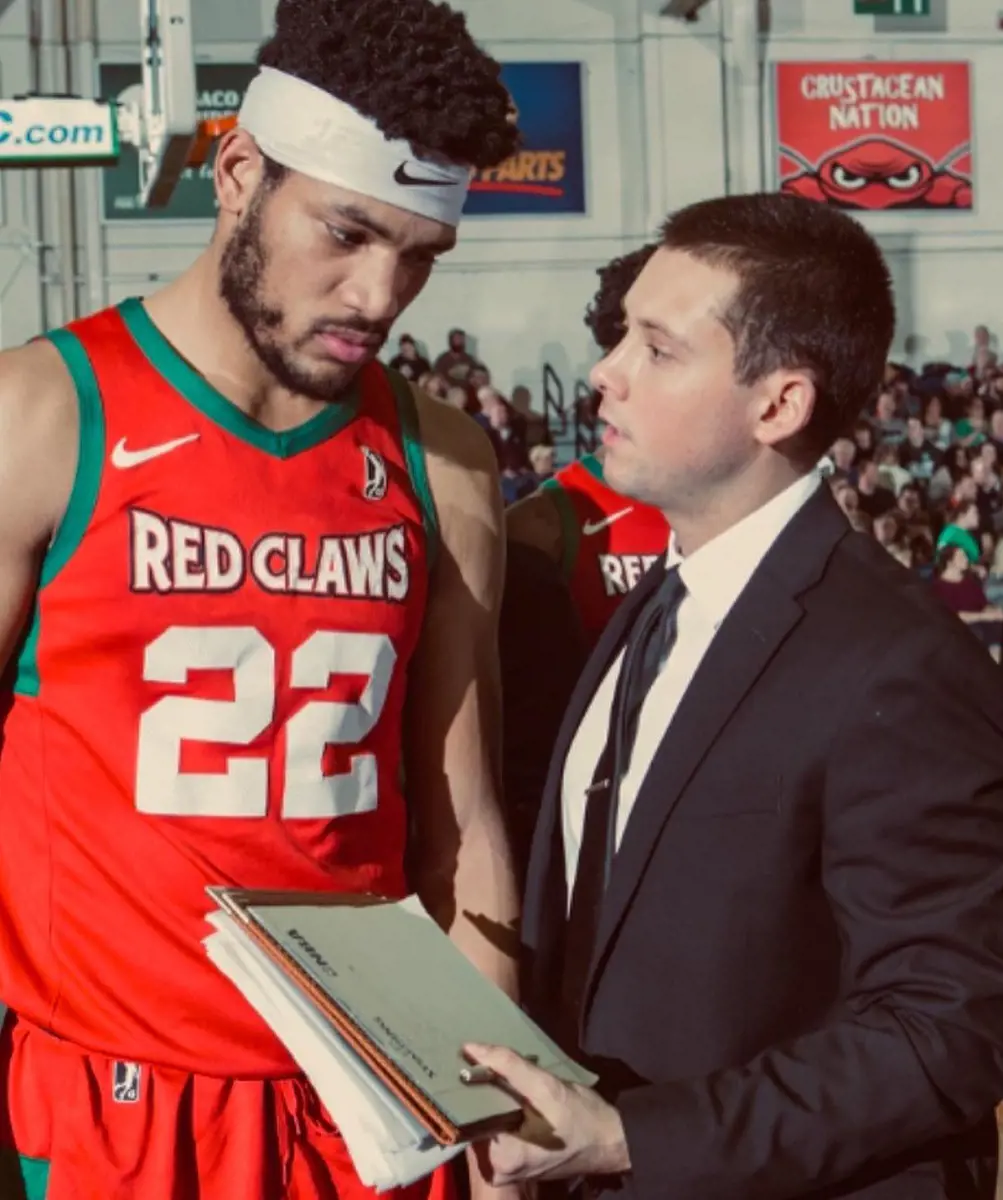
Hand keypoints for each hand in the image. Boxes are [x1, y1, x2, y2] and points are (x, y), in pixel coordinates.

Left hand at [463, 1043, 629, 1184]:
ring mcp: (506, 1169)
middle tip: (483, 1061)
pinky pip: (500, 1129)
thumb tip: (470, 1048)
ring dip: (494, 1098)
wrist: (612, 1140)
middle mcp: (497, 1171)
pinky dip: (504, 1108)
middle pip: (478, 1120)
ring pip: (489, 1122)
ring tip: (497, 1072)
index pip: (468, 1117)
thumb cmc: (581, 1117)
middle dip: (482, 1091)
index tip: (464, 1061)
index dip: (468, 1087)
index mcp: (499, 1160)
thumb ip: (508, 1066)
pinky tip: (511, 1090)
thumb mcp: (545, 1086)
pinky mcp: (516, 1161)